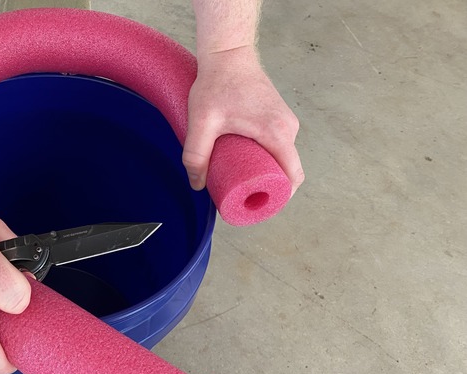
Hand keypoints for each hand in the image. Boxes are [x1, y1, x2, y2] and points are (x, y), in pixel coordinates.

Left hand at [183, 46, 303, 194]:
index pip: (293, 175)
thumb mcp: (202, 122)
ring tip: (241, 179)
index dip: (281, 196)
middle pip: (288, 168)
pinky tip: (246, 161)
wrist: (227, 53)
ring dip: (266, 170)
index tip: (261, 205)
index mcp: (277, 133)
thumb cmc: (217, 84)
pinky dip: (266, 156)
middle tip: (243, 194)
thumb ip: (196, 154)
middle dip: (269, 186)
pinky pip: (278, 144)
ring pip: (282, 156)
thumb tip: (197, 184)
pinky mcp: (278, 115)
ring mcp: (286, 120)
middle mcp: (288, 127)